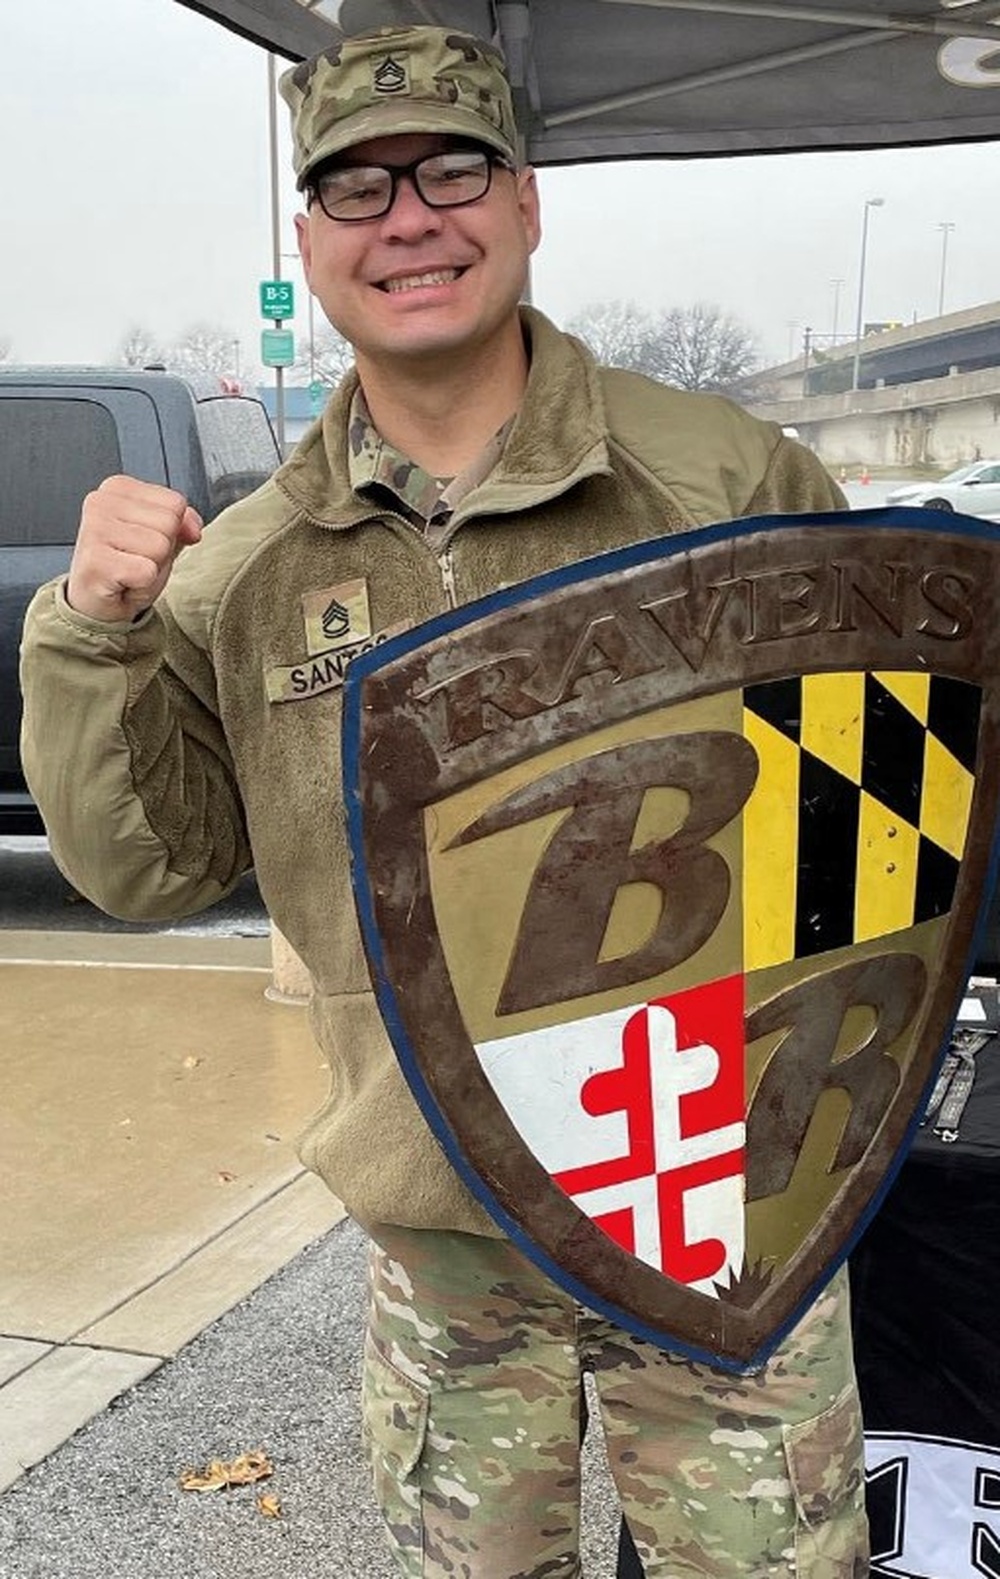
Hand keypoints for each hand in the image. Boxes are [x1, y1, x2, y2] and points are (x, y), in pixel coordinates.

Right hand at [66, 475, 202, 622]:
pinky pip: (147, 572)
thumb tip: (194, 529)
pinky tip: (123, 583)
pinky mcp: (95, 561)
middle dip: (162, 551)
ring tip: (130, 572)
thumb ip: (182, 523)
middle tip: (136, 561)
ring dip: (152, 570)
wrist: (95, 601)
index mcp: (117, 487)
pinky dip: (143, 586)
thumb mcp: (161, 536)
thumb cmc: (126, 565)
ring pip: (160, 547)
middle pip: (169, 523)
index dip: (170, 531)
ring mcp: (93, 529)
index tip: (144, 543)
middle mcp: (100, 502)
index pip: (175, 503)